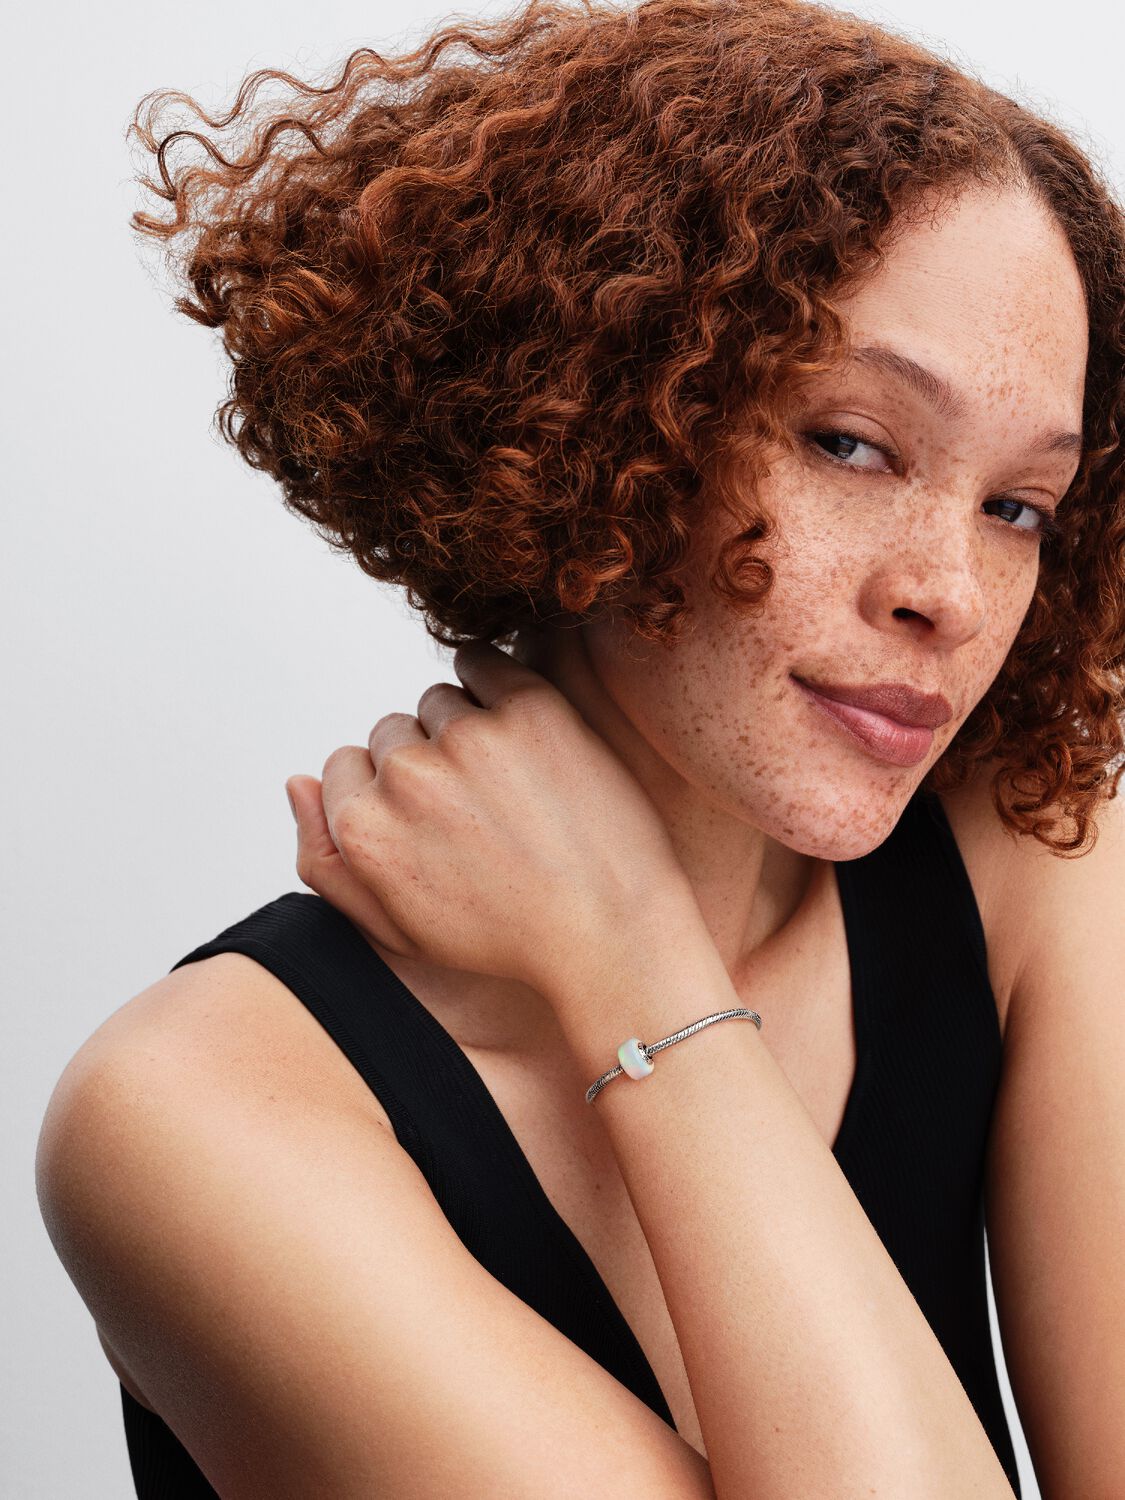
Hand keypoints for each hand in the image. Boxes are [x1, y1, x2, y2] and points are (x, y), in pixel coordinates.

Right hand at [285, 641, 693, 997]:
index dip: (392, 795)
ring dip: (465, 729)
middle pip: (392, 733)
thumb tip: (298, 782)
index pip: (346, 766)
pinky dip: (492, 682)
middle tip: (483, 814)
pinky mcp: (529, 708)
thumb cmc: (505, 938)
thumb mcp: (397, 927)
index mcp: (363, 830)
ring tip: (514, 787)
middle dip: (427, 762)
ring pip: (439, 703)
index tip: (438, 825)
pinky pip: (482, 662)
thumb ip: (326, 861)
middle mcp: (406, 778)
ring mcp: (469, 738)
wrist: (610, 936)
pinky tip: (522, 731)